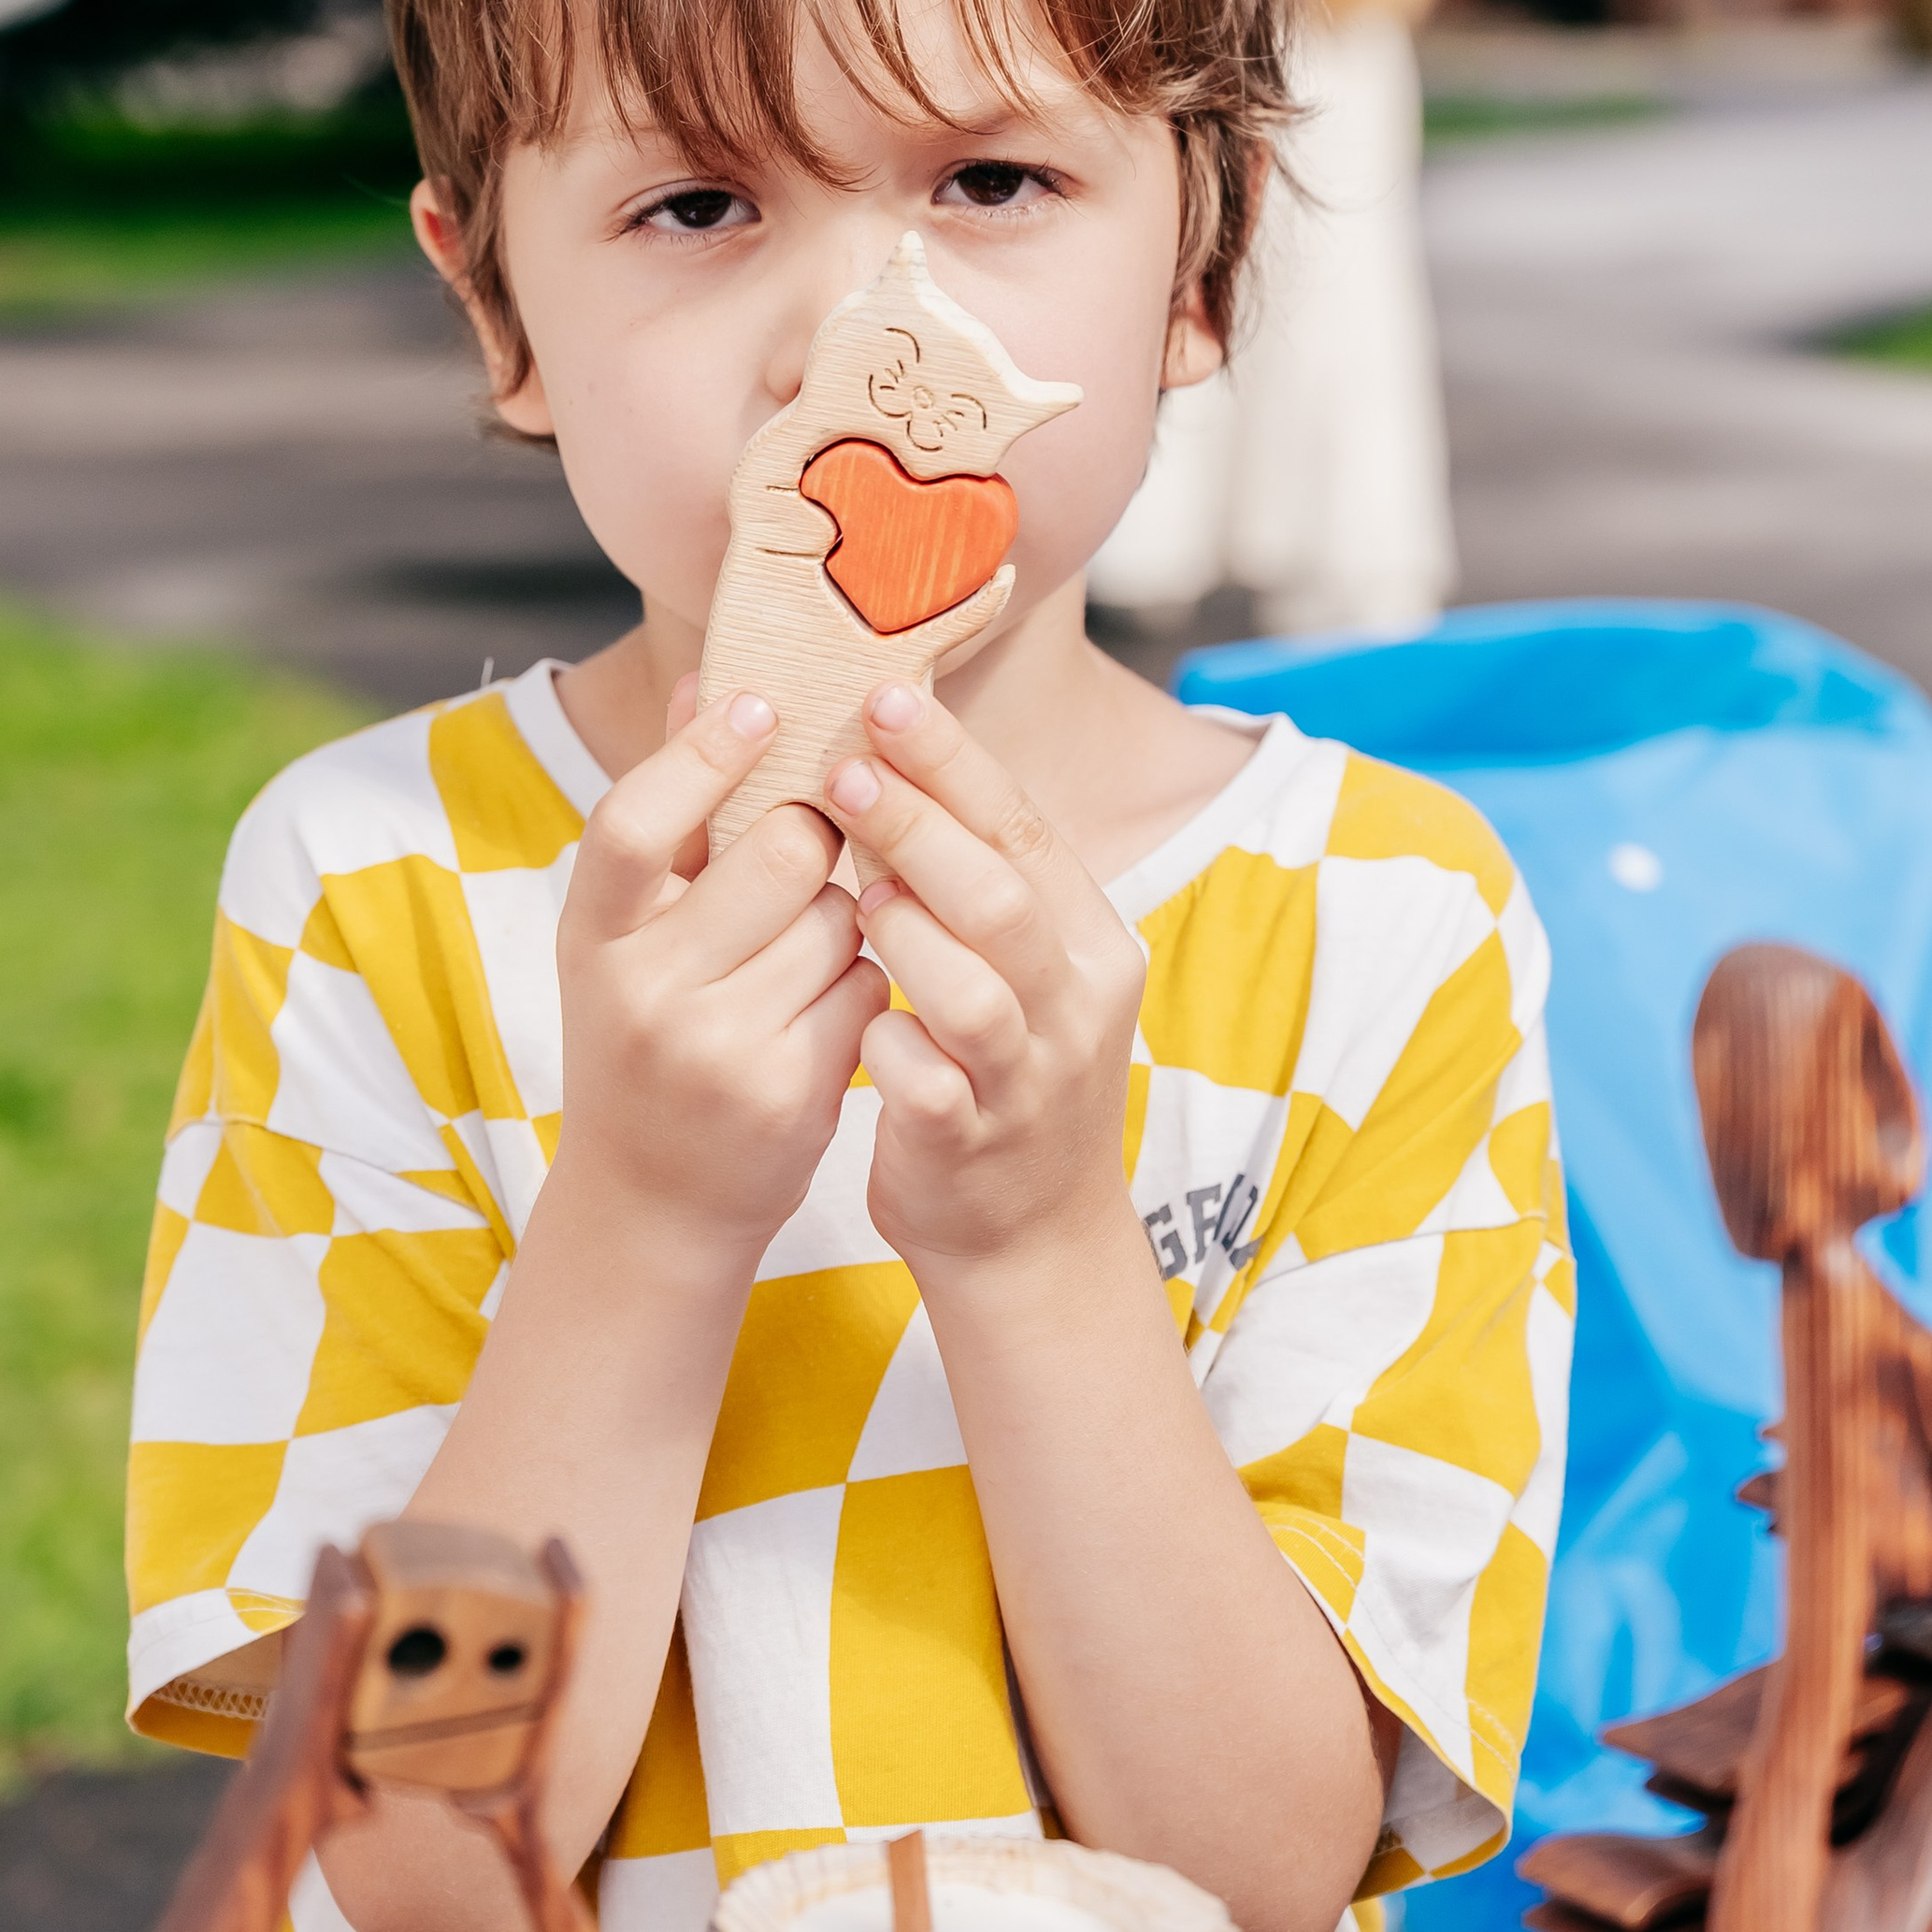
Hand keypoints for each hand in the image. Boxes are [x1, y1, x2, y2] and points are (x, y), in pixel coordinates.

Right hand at [550, 681, 885, 1260]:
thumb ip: (670, 815)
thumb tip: (704, 681)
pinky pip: (868, 985)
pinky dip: (865, 980)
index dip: (700, 755)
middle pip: (777, 854)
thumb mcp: (626, 936)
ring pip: (840, 917)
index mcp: (591, 939)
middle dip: (813, 838)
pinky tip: (828, 1007)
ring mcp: (717, 1047)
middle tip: (808, 852)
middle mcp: (643, 993)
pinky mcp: (789, 1092)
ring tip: (806, 948)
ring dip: (846, 914)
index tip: (759, 703)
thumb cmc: (645, 1039)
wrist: (651, 1202)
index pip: (635, 824)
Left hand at [828, 681, 1147, 1276]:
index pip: (1024, 829)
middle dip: (919, 825)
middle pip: (1001, 897)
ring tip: (849, 890)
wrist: (1033, 1234)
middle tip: (842, 768)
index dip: (954, 762)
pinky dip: (886, 1044)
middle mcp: (1073, 1006)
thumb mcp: (1022, 963)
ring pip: (974, 991)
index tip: (884, 697)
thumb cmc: (1003, 1067)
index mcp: (1090, 942)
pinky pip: (927, 1083)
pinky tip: (856, 1017)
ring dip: (905, 931)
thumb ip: (978, 872)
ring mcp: (1026, 1080)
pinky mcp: (972, 1144)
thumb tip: (894, 744)